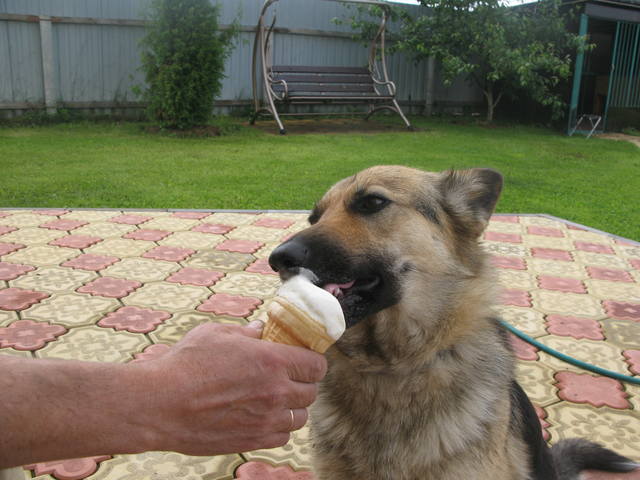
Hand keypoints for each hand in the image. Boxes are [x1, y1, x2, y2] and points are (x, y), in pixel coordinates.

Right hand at [133, 321, 327, 455]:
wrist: (160, 404)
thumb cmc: (185, 364)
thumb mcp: (216, 333)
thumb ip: (245, 332)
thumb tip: (260, 330)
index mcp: (272, 361)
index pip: (316, 365)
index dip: (313, 362)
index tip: (305, 361)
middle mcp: (275, 392)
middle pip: (311, 392)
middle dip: (303, 383)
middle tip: (289, 378)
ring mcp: (265, 420)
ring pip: (299, 418)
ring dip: (292, 408)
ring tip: (276, 400)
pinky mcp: (252, 441)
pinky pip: (282, 438)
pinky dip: (278, 428)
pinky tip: (264, 417)